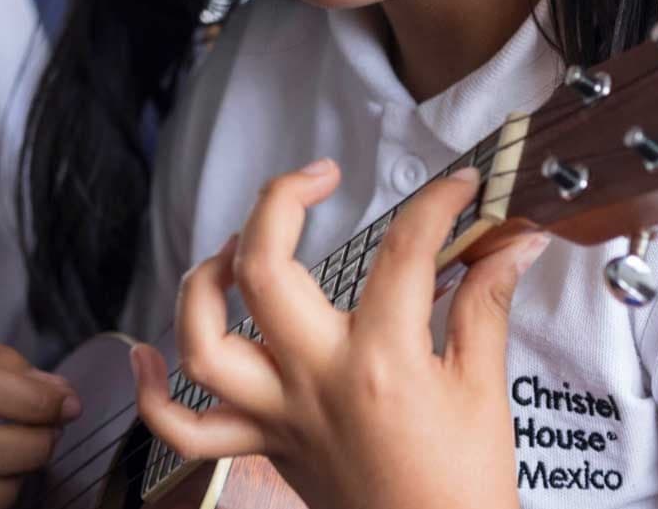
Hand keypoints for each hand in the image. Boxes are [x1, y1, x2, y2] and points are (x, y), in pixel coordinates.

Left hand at [134, 162, 547, 508]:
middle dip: (280, 203)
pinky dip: (152, 393)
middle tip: (317, 180)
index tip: (456, 189)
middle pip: (265, 272)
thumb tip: (511, 244)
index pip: (402, 252)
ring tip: (234, 250)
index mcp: (382, 361)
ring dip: (202, 283)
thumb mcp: (485, 388)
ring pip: (203, 343)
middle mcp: (317, 381)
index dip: (435, 204)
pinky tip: (147, 353)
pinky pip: (184, 429)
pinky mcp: (264, 447)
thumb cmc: (462, 486)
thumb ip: (486, 306)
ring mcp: (281, 415)